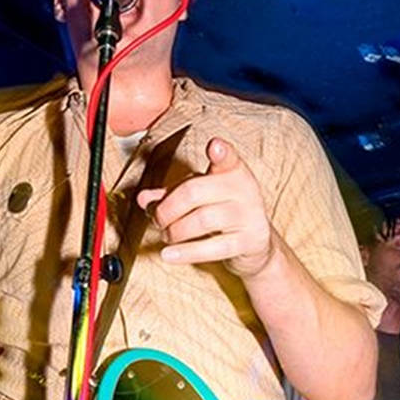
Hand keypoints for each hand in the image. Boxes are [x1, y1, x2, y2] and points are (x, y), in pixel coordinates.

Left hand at [137, 137, 272, 276]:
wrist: (255, 244)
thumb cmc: (223, 213)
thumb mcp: (198, 198)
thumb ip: (170, 194)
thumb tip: (144, 198)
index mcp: (232, 172)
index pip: (228, 158)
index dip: (222, 152)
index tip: (214, 146)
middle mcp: (244, 189)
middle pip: (195, 192)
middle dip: (167, 209)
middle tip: (158, 220)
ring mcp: (249, 215)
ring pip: (202, 220)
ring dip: (175, 231)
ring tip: (167, 236)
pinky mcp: (249, 241)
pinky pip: (213, 247)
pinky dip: (186, 252)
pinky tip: (168, 254)